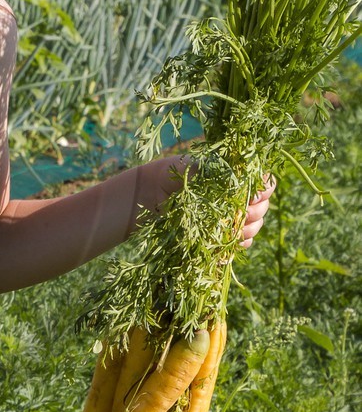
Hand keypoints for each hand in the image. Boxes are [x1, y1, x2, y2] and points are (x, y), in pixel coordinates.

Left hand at [148, 155, 275, 247]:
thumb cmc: (171, 174)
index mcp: (235, 177)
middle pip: (263, 207)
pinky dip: (238, 244)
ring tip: (236, 227)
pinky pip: (238, 244)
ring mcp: (228, 218)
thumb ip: (220, 171)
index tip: (255, 195)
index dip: (265, 189)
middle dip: (257, 211)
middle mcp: (235, 197)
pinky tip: (230, 242)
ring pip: (254, 226)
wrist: (146, 196)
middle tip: (243, 212)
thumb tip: (244, 181)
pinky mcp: (218, 236)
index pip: (264, 183)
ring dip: (249, 228)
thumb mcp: (195, 166)